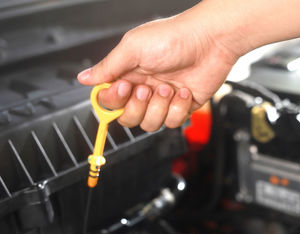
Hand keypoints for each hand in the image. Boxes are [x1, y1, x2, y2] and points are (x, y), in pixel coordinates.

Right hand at [77, 15, 237, 131]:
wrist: (210, 41)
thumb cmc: (174, 38)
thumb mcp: (133, 47)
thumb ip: (108, 67)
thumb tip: (84, 78)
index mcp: (129, 74)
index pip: (110, 101)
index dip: (115, 100)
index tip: (124, 87)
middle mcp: (144, 88)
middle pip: (128, 118)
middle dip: (137, 107)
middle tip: (148, 88)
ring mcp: (163, 99)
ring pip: (150, 124)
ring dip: (159, 107)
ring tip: (169, 88)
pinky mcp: (181, 107)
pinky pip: (172, 122)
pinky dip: (178, 108)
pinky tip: (184, 91)